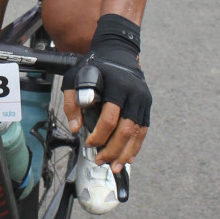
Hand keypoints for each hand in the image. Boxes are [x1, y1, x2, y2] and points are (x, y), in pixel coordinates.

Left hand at [62, 15, 151, 169]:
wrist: (118, 50)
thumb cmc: (95, 65)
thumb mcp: (75, 77)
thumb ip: (73, 102)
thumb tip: (75, 128)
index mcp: (116, 86)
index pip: (110, 118)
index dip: (99, 135)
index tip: (89, 143)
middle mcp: (133, 93)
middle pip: (126, 129)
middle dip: (113, 149)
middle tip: (100, 160)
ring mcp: (142, 99)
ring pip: (137, 133)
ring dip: (126, 153)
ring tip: (116, 167)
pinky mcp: (146, 104)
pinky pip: (143, 130)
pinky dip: (136, 145)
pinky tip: (129, 157)